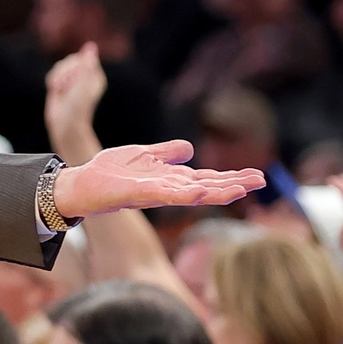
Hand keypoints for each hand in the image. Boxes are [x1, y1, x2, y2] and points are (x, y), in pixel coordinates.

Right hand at [44, 43, 106, 162]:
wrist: (64, 123)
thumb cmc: (76, 107)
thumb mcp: (83, 84)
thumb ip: (87, 64)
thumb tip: (91, 45)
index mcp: (95, 75)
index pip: (82, 58)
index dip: (74, 69)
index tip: (75, 83)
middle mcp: (85, 76)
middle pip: (69, 60)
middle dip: (64, 73)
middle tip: (67, 89)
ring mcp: (74, 80)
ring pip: (60, 66)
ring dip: (58, 78)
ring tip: (62, 92)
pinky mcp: (62, 84)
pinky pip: (53, 73)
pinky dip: (52, 82)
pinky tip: (56, 92)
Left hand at [51, 141, 265, 219]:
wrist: (80, 183)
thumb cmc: (110, 172)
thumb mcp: (143, 156)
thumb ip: (167, 153)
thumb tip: (191, 148)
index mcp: (170, 179)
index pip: (207, 179)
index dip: (231, 177)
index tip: (258, 176)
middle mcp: (167, 188)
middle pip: (206, 187)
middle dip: (233, 184)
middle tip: (261, 181)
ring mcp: (154, 193)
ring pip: (191, 193)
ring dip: (215, 191)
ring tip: (240, 188)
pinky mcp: (137, 194)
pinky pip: (163, 195)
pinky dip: (182, 194)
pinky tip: (199, 193)